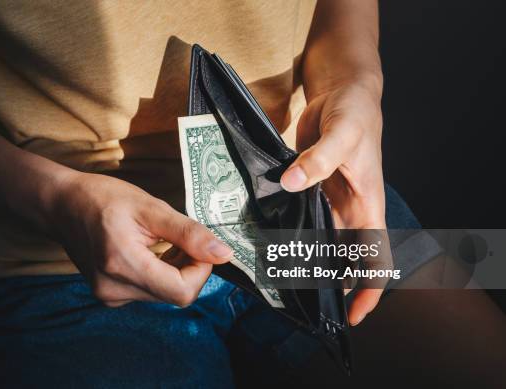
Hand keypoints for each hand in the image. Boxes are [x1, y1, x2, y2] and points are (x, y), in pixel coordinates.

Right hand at [48, 172, 232, 306]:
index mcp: (123, 265)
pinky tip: (151, 251)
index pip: (182, 291)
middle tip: (180, 238)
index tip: (199, 245)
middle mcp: (115, 290)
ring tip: (162, 241)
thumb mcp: (151, 208)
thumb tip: (223, 255)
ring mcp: (110, 296)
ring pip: (164, 294)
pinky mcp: (110, 295)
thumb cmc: (103, 199)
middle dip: (189, 268)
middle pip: (175, 294)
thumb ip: (189, 234)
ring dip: (175, 270)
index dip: (201, 270)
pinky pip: (150, 291)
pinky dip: (160, 273)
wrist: (61, 205)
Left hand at [280, 78, 389, 324]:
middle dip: (322, 281)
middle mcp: (347, 211)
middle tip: (292, 300)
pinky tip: (261, 237)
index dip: (368, 292)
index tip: (351, 316)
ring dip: (298, 257)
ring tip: (271, 276)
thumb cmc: (355, 113)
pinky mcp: (305, 188)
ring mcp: (325, 201)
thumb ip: (319, 161)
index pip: (376, 260)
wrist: (341, 91)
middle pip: (339, 259)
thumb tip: (290, 184)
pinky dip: (283, 229)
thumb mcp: (343, 135)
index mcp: (367, 207)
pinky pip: (294, 216)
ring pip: (314, 241)